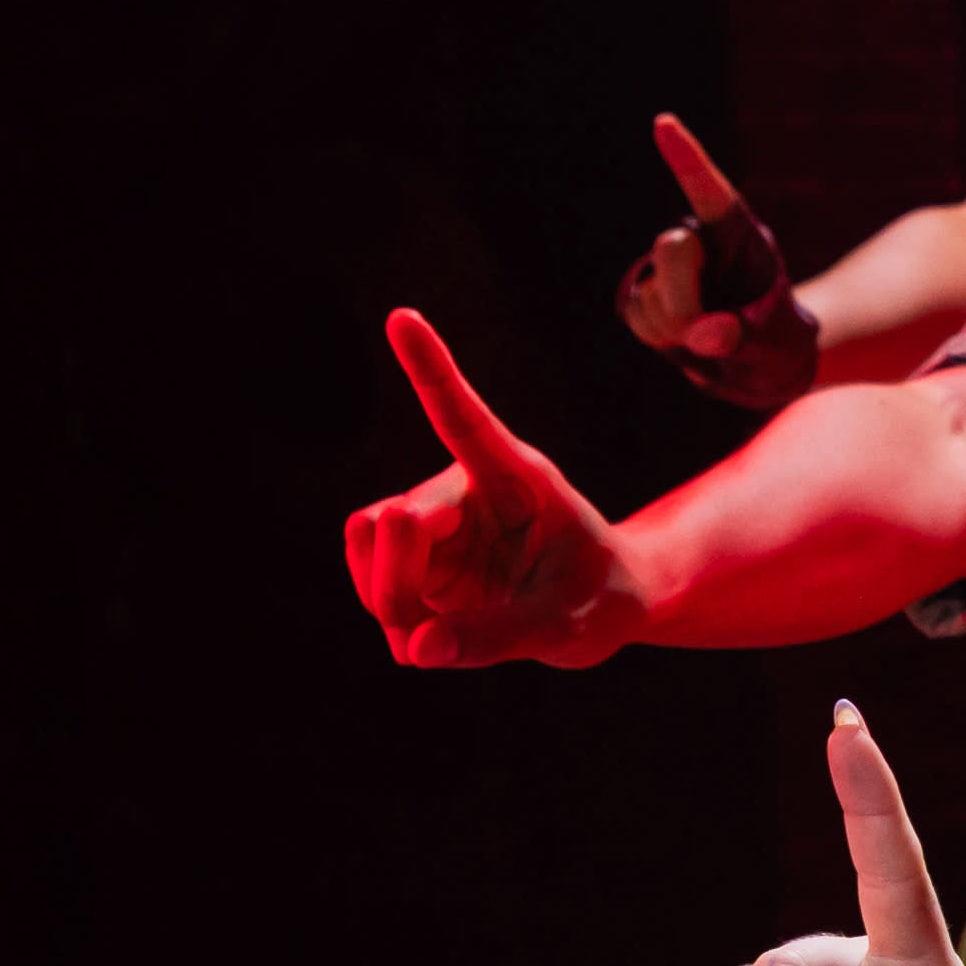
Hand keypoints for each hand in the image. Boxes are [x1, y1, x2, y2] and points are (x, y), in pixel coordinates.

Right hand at [346, 310, 655, 665]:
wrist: (594, 608)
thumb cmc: (598, 599)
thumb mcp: (569, 626)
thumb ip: (499, 636)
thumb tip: (416, 649)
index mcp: (512, 476)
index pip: (462, 418)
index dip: (431, 371)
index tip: (403, 316)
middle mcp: (458, 488)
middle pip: (390, 519)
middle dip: (395, 578)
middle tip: (426, 630)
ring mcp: (427, 522)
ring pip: (367, 548)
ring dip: (391, 601)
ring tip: (444, 634)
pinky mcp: (407, 557)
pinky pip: (370, 584)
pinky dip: (396, 620)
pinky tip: (436, 634)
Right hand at [609, 113, 819, 407]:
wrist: (759, 361)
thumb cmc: (778, 342)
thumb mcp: (778, 346)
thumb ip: (744, 338)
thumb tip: (699, 333)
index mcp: (740, 234)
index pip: (711, 192)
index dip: (687, 159)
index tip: (664, 122)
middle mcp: (698, 240)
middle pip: (671, 249)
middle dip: (688, 298)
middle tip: (721, 331)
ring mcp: (664, 266)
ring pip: (654, 294)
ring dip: (682, 328)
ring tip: (714, 334)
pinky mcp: (640, 294)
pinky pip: (639, 317)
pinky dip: (664, 339)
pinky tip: (685, 339)